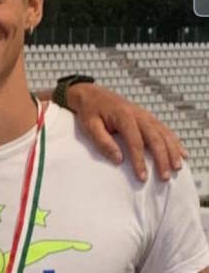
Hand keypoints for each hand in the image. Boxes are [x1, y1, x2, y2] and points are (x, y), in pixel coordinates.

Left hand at [66, 83, 185, 183]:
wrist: (92, 94)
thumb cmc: (89, 112)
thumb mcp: (90, 126)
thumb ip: (103, 142)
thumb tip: (118, 159)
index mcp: (123, 116)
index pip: (135, 142)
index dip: (140, 161)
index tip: (143, 177)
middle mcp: (138, 114)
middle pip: (155, 138)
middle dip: (162, 158)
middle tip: (165, 177)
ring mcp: (145, 115)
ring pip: (164, 133)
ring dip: (172, 150)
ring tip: (178, 167)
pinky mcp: (148, 117)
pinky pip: (165, 129)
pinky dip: (175, 141)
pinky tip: (182, 152)